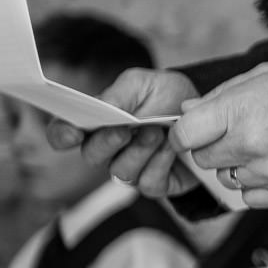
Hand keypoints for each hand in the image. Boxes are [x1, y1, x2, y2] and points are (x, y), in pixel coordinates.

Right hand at [44, 68, 200, 197]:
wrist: (204, 115)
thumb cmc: (168, 96)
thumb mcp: (145, 83)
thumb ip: (119, 93)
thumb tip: (104, 108)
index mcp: (97, 121)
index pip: (64, 133)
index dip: (62, 135)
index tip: (73, 133)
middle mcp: (108, 149)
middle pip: (91, 155)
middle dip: (108, 143)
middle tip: (127, 130)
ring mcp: (130, 168)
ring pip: (121, 171)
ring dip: (140, 151)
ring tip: (158, 133)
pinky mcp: (153, 184)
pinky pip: (147, 183)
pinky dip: (160, 163)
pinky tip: (172, 148)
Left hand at [172, 63, 267, 207]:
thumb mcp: (266, 75)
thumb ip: (223, 95)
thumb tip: (189, 110)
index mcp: (239, 111)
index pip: (184, 134)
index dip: (183, 133)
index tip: (190, 132)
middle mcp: (250, 144)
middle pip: (204, 158)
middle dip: (213, 146)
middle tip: (235, 134)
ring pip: (226, 179)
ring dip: (236, 166)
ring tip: (261, 148)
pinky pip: (250, 197)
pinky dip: (255, 185)